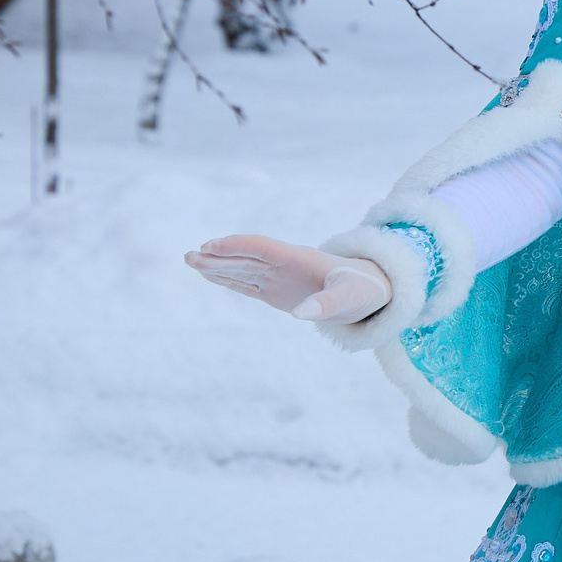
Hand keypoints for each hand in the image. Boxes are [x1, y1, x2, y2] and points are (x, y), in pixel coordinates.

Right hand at [186, 234, 390, 322]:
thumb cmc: (362, 290)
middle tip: (190, 255)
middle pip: (246, 257)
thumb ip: (326, 305)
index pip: (262, 248)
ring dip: (218, 266)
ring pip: (243, 269)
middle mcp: (285, 265)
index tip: (212, 246)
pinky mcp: (277, 292)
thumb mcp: (350, 298)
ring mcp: (279, 278)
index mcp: (300, 259)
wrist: (372, 291)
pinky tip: (210, 275)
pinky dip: (228, 279)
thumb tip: (300, 315)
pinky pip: (248, 284)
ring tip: (191, 260)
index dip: (238, 246)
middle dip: (219, 256)